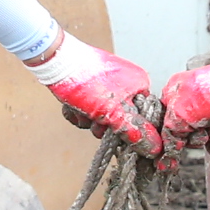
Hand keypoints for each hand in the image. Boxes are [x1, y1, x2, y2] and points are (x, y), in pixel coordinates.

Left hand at [25, 31, 165, 158]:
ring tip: (79, 108)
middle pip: (119, 121)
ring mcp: (106, 85)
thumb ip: (134, 131)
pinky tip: (70, 105)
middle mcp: (125, 83)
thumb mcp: (114, 112)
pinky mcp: (88, 87)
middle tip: (94, 118)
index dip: (128, 130)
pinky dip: (76, 112)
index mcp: (139, 85)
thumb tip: (154, 148)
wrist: (55, 61)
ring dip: (86, 119)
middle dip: (101, 124)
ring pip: (99, 118)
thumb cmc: (86, 81)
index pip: (143, 119)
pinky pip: (86, 110)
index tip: (116, 133)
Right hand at [158, 61, 209, 153]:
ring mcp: (208, 107)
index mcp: (173, 93)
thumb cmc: (209, 94)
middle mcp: (189, 99)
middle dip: (197, 136)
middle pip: (187, 131)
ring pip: (205, 134)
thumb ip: (170, 133)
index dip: (173, 136)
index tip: (177, 146)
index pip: (166, 121)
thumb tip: (171, 146)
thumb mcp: (178, 116)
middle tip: (203, 132)